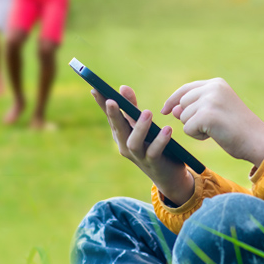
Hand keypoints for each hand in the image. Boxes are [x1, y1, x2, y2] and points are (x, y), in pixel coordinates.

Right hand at [93, 85, 194, 205]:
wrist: (168, 175)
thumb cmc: (152, 146)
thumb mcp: (142, 125)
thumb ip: (132, 108)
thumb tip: (122, 87)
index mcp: (121, 134)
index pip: (109, 117)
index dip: (101, 104)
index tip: (95, 89)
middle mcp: (125, 145)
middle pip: (117, 129)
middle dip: (113, 115)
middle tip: (112, 100)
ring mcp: (138, 156)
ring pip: (134, 143)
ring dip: (140, 127)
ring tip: (147, 112)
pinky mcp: (153, 163)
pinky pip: (154, 152)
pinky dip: (160, 141)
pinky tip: (167, 129)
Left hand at [162, 78, 263, 165]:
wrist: (257, 140)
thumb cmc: (239, 129)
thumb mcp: (217, 111)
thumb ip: (196, 106)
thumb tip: (173, 109)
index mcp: (216, 83)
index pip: (186, 89)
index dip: (173, 100)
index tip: (164, 110)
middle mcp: (212, 88)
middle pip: (182, 103)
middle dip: (189, 118)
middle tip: (210, 126)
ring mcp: (210, 100)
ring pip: (184, 117)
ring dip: (195, 128)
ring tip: (215, 130)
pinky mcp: (207, 114)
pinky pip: (187, 128)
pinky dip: (197, 136)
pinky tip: (214, 135)